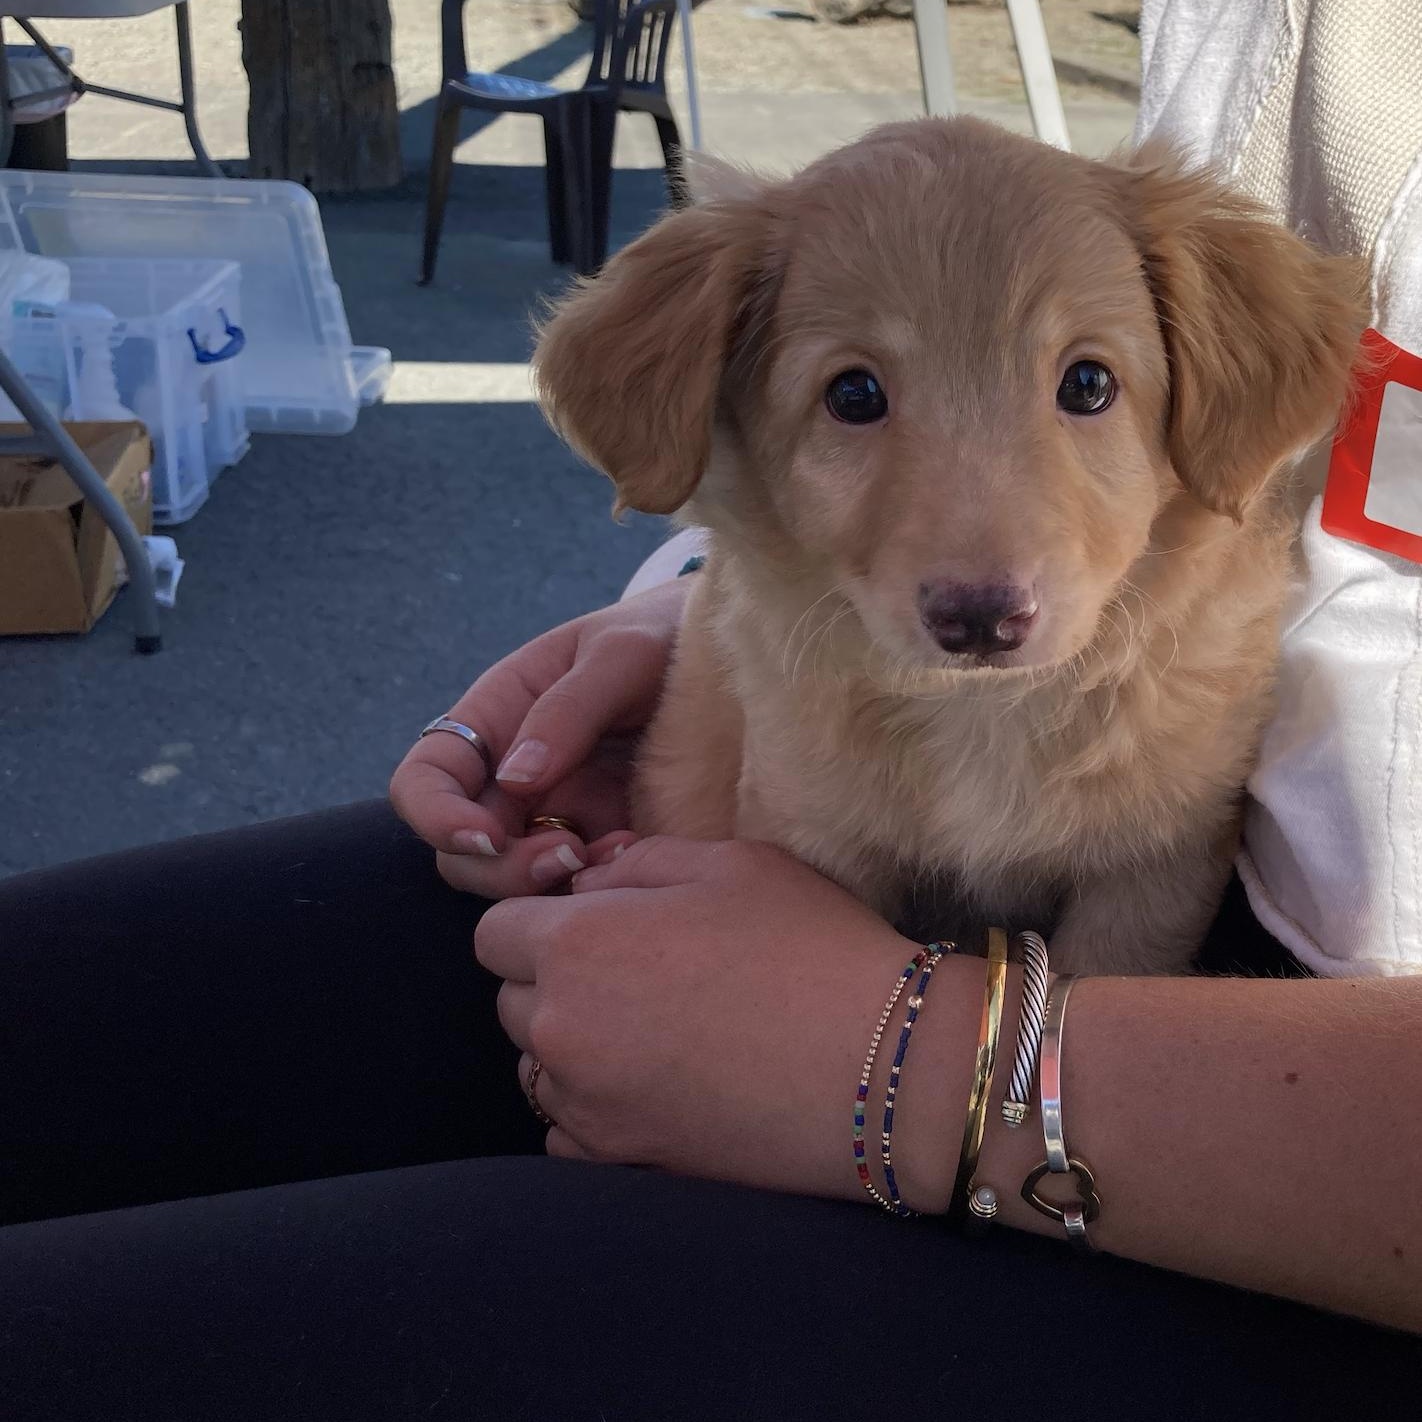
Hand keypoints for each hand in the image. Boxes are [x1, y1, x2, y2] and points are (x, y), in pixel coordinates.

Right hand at [390, 579, 689, 897]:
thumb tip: (515, 778)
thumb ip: (568, 709)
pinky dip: (601, 886)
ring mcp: (558, 815)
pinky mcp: (604, 841)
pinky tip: (642, 857)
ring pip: (515, 879)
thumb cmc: (662, 636)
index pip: (424, 780)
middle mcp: (513, 776)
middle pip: (463, 850)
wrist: (732, 656)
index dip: (434, 816)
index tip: (485, 837)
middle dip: (502, 868)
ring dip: (551, 884)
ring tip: (615, 855)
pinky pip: (580, 884)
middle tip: (568, 857)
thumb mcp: (620, 654)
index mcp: (496, 719)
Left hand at [473, 837, 916, 1198]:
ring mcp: (588, 1103)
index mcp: (578, 942)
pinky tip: (655, 1088)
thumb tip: (587, 880)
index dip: (539, 921)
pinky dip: (593, 1111)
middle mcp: (562, 1027)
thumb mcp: (730, 862)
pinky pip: (566, 1133)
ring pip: (536, 1066)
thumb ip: (637, 860)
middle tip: (636, 974)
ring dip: (570, 1046)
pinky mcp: (620, 1161)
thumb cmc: (811, 946)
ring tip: (649, 1032)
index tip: (596, 924)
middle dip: (554, 981)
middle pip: (511, 999)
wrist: (887, 1067)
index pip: (494, 931)